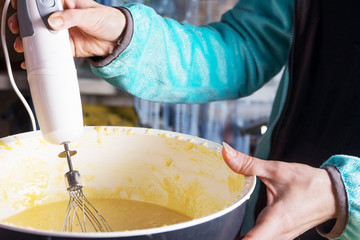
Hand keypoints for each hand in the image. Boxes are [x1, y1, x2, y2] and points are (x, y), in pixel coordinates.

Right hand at [8, 0, 125, 59]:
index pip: (44, 0)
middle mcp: (62, 17)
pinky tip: (34, 58)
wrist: (120, 40)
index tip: (20, 7)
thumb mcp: (91, 15)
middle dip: (24, 22)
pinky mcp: (68, 46)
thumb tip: (53, 22)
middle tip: (18, 28)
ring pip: (42, 35)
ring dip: (30, 40)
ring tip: (22, 45)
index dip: (30, 3)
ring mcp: (64, 32)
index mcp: (66, 3)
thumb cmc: (109, 20)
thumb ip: (72, 17)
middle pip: (37, 18)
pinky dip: (43, 55)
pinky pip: (52, 51)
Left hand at [222, 142, 337, 239]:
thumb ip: (248, 164)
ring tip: (219, 225)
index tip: (216, 233)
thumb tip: (225, 151)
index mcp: (276, 220)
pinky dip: (249, 235)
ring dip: (239, 235)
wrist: (333, 194)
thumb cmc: (309, 184)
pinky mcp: (282, 236)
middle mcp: (279, 234)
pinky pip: (262, 239)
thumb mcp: (276, 170)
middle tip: (211, 224)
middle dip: (230, 234)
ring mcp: (281, 237)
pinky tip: (236, 226)